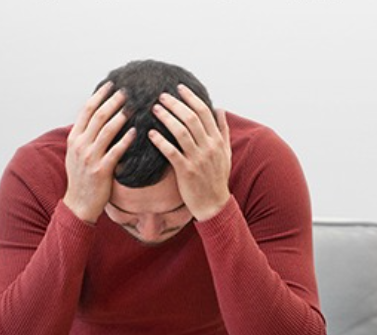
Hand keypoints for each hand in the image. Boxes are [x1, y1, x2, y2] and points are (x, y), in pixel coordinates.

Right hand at [63, 82, 135, 223]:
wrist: (79, 203)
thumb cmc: (81, 178)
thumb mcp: (76, 153)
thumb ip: (84, 135)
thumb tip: (95, 117)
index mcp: (74, 138)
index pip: (86, 110)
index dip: (99, 96)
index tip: (111, 85)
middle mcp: (80, 145)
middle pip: (98, 116)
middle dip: (113, 101)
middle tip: (126, 91)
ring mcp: (90, 157)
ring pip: (107, 130)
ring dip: (121, 116)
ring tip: (133, 106)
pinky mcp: (101, 170)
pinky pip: (115, 151)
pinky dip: (126, 140)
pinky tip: (136, 132)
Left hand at [149, 85, 231, 221]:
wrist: (214, 205)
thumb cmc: (217, 179)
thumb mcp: (226, 153)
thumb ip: (223, 130)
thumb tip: (220, 109)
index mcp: (217, 140)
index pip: (204, 112)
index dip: (191, 98)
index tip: (179, 88)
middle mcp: (208, 147)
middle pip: (191, 118)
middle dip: (175, 104)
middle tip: (161, 96)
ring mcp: (197, 159)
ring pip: (181, 132)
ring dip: (166, 118)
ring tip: (155, 109)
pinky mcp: (186, 172)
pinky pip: (171, 152)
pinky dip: (160, 141)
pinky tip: (150, 134)